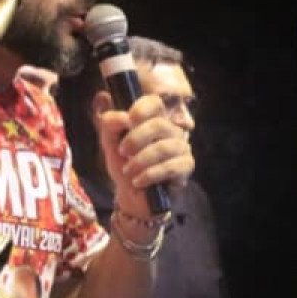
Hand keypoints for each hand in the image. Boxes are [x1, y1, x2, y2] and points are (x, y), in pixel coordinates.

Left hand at [93, 91, 192, 215]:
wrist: (132, 195)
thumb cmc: (124, 165)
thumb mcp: (110, 144)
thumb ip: (110, 125)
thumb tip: (122, 116)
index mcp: (153, 120)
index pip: (155, 102)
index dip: (141, 109)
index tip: (128, 121)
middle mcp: (171, 130)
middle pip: (160, 124)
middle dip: (136, 139)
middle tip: (122, 152)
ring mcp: (181, 148)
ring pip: (165, 147)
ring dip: (141, 160)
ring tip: (128, 170)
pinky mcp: (186, 166)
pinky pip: (171, 167)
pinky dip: (150, 174)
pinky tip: (138, 181)